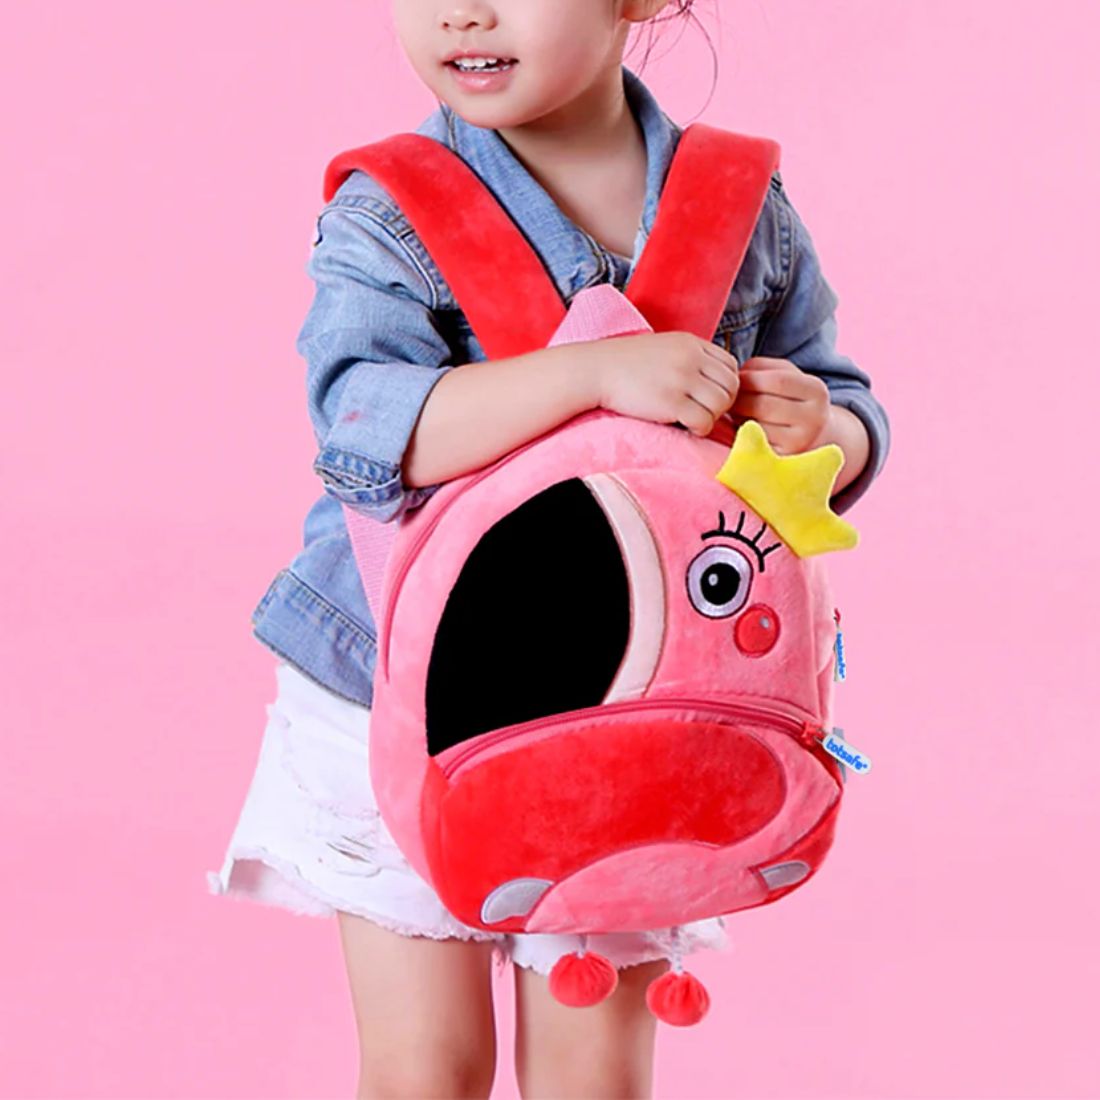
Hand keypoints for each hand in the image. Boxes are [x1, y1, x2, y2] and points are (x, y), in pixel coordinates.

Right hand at [592, 331, 740, 437]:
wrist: (595, 371)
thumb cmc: (625, 365)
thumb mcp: (663, 348)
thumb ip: (689, 358)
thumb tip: (710, 381)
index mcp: (691, 343)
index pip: (731, 366)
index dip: (725, 385)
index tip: (708, 397)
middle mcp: (691, 358)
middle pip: (731, 386)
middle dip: (723, 404)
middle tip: (703, 412)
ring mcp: (681, 379)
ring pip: (722, 405)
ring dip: (712, 417)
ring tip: (694, 420)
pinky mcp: (671, 402)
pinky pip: (704, 421)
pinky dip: (700, 429)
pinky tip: (687, 428)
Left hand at [726, 357, 830, 454]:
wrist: (815, 435)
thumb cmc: (792, 398)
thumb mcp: (787, 375)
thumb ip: (763, 368)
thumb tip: (737, 375)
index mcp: (816, 391)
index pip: (778, 381)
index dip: (751, 378)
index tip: (737, 379)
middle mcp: (813, 418)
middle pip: (763, 405)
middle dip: (739, 399)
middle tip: (729, 397)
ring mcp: (799, 441)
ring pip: (755, 424)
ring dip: (737, 416)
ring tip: (736, 410)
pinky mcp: (782, 458)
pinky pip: (753, 441)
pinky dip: (741, 431)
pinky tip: (743, 425)